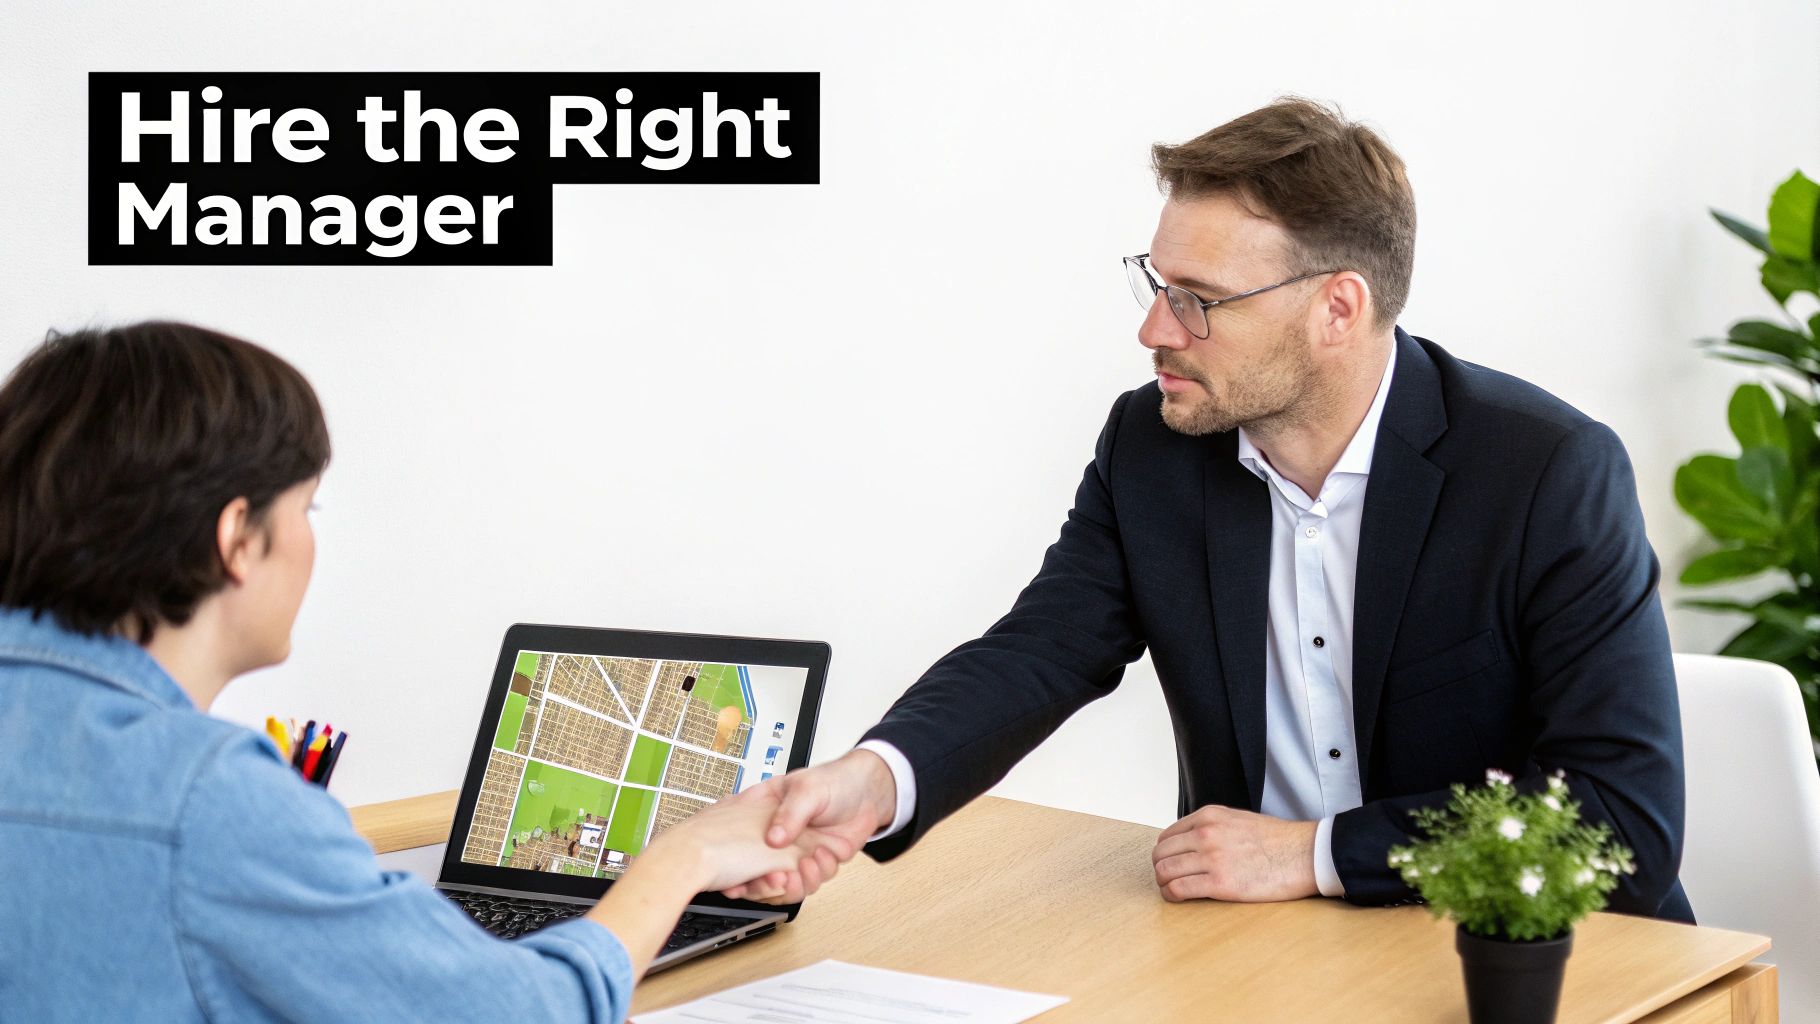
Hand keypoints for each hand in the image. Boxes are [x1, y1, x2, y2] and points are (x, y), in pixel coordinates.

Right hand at [719, 749, 896, 902]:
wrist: (870, 792)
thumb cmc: (836, 780)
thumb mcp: (808, 789)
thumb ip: (790, 813)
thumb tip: (773, 839)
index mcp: (764, 813)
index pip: (737, 843)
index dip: (733, 866)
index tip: (736, 881)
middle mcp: (777, 837)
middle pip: (757, 872)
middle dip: (765, 884)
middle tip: (777, 879)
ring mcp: (796, 852)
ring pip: (785, 882)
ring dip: (794, 883)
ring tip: (804, 867)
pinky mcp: (816, 862)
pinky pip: (811, 881)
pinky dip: (817, 874)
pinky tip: (824, 856)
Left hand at [1150, 805, 1318, 902]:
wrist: (1304, 854)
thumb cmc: (1277, 841)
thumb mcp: (1238, 820)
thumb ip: (1212, 827)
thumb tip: (1192, 843)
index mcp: (1209, 816)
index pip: (1168, 835)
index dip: (1165, 852)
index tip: (1171, 863)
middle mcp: (1205, 834)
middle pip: (1161, 853)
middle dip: (1161, 868)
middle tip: (1168, 879)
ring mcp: (1211, 858)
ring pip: (1165, 871)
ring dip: (1163, 883)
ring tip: (1171, 890)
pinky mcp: (1220, 883)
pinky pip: (1179, 889)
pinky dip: (1172, 895)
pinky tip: (1177, 898)